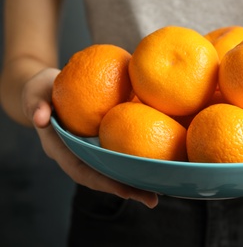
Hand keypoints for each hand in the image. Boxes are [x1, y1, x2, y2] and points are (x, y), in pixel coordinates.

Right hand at [22, 68, 158, 207]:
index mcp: (61, 150)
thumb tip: (40, 117)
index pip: (82, 171)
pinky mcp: (100, 142)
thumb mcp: (35, 94)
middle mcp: (77, 155)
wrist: (48, 89)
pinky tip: (156, 165)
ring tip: (160, 189)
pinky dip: (134, 163)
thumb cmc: (41, 91)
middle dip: (126, 189)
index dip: (103, 182)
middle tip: (152, 199)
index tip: (125, 190)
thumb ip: (36, 105)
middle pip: (102, 178)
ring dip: (134, 181)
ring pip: (112, 170)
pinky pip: (117, 155)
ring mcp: (89, 150)